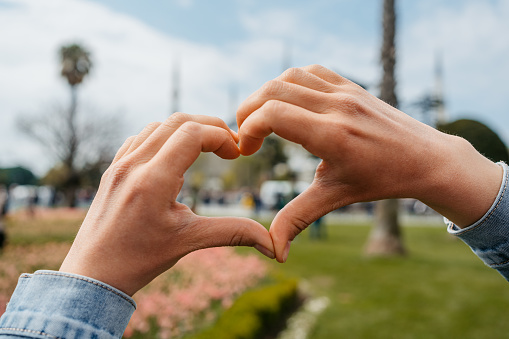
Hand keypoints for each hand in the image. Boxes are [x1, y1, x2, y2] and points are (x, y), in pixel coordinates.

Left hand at [60, 113, 274, 295]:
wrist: (93, 274)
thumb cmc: (139, 260)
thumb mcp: (190, 242)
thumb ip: (233, 233)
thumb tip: (274, 245)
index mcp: (153, 180)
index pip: (193, 133)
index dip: (222, 136)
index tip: (236, 154)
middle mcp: (134, 164)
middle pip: (178, 120)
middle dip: (209, 126)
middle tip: (228, 145)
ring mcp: (120, 164)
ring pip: (158, 125)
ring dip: (186, 128)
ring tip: (206, 147)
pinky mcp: (113, 169)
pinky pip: (140, 136)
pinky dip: (164, 135)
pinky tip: (175, 154)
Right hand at [237, 65, 501, 262]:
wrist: (426, 158)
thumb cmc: (381, 180)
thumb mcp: (335, 197)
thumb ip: (298, 219)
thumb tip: (274, 252)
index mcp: (332, 135)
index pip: (273, 114)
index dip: (248, 129)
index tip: (247, 150)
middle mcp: (337, 107)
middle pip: (274, 90)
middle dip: (248, 111)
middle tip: (247, 135)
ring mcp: (345, 92)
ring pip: (290, 76)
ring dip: (267, 95)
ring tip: (263, 119)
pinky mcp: (351, 86)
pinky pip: (311, 72)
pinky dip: (291, 83)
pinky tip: (289, 103)